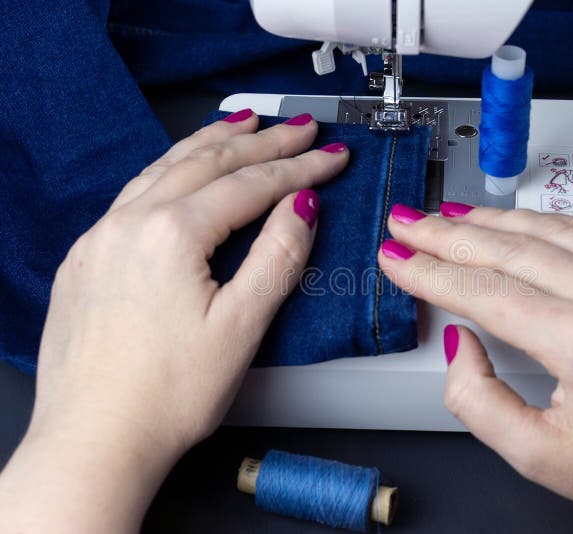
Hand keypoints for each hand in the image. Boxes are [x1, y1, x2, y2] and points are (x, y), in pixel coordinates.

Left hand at [0, 110, 348, 532]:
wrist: (93, 442)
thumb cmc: (167, 395)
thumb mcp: (242, 326)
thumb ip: (277, 256)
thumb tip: (302, 205)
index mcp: (171, 233)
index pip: (251, 184)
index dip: (300, 167)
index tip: (334, 156)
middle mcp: (129, 222)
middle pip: (209, 163)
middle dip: (263, 140)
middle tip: (301, 126)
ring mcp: (100, 237)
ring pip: (165, 168)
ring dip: (211, 142)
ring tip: (244, 122)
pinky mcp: (86, 258)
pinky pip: (135, 192)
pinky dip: (170, 168)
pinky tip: (181, 169)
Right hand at [379, 202, 572, 532]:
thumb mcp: (537, 457)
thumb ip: (477, 400)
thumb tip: (460, 343)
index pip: (483, 291)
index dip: (428, 271)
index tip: (396, 256)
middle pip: (510, 249)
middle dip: (447, 235)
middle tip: (408, 224)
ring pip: (551, 228)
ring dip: (492, 220)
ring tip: (449, 218)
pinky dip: (546, 223)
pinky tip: (516, 223)